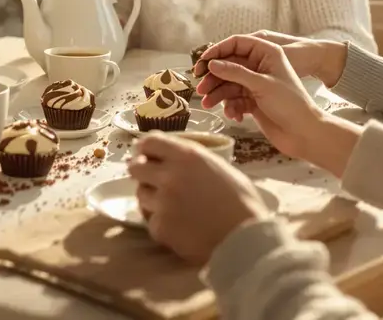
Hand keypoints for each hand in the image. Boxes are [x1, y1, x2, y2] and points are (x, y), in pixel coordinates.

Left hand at [128, 133, 269, 264]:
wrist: (246, 240)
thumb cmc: (242, 203)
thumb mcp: (220, 168)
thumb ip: (192, 161)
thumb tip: (172, 158)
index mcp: (187, 156)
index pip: (149, 142)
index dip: (144, 148)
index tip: (145, 155)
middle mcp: (170, 175)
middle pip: (135, 168)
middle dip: (142, 174)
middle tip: (152, 182)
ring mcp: (162, 202)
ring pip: (141, 194)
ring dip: (151, 199)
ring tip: (172, 208)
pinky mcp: (160, 227)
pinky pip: (151, 221)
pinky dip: (161, 225)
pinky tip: (178, 228)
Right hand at [194, 34, 360, 174]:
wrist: (304, 133)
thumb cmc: (289, 104)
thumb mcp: (261, 84)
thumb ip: (235, 73)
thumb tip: (211, 64)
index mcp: (267, 53)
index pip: (237, 43)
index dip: (217, 50)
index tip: (202, 62)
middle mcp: (260, 66)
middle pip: (229, 64)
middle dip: (214, 77)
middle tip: (200, 88)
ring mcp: (255, 83)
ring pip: (229, 83)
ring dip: (218, 94)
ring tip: (208, 105)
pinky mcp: (253, 100)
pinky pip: (234, 99)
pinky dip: (230, 106)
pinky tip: (233, 115)